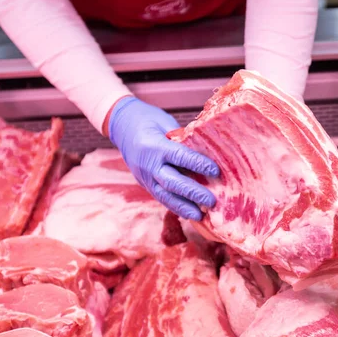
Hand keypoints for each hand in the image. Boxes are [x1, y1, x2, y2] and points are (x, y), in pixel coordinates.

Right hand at [108, 97, 219, 219]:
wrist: (121, 125)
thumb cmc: (149, 120)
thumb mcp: (166, 123)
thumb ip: (183, 138)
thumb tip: (208, 151)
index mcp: (154, 145)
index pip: (179, 156)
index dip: (198, 164)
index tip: (216, 171)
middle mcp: (148, 164)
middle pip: (171, 182)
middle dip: (192, 193)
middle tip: (211, 201)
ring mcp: (144, 176)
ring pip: (164, 195)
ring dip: (183, 207)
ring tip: (200, 216)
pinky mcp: (144, 183)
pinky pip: (160, 197)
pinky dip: (175, 206)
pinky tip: (189, 213)